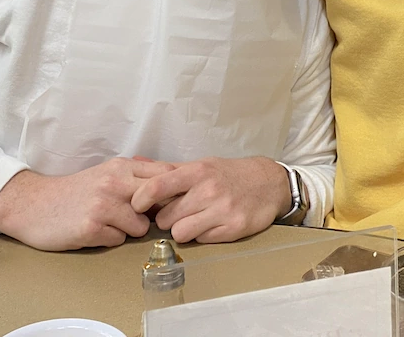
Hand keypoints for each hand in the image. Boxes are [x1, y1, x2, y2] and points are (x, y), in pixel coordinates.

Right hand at [0, 157, 173, 250]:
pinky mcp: (90, 228)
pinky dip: (109, 240)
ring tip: (109, 224)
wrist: (33, 204)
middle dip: (154, 213)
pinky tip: (94, 232)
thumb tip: (171, 185)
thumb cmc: (74, 192)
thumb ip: (134, 177)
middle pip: (158, 201)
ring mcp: (102, 206)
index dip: (172, 190)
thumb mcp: (106, 174)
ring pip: (140, 227)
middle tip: (140, 218)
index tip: (167, 201)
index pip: (165, 174)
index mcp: (120, 167)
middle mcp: (114, 183)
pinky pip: (118, 241)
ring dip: (128, 231)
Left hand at [131, 157, 291, 243]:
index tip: (137, 205)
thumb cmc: (229, 174)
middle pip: (165, 217)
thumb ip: (168, 169)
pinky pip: (201, 241)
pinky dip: (201, 236)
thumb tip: (135, 162)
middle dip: (166, 218)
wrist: (268, 183)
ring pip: (180, 233)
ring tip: (193, 220)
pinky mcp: (233, 228)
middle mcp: (208, 190)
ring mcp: (222, 210)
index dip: (140, 199)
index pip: (157, 186)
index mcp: (197, 171)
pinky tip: (211, 225)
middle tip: (177, 213)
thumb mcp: (201, 165)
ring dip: (182, 230)